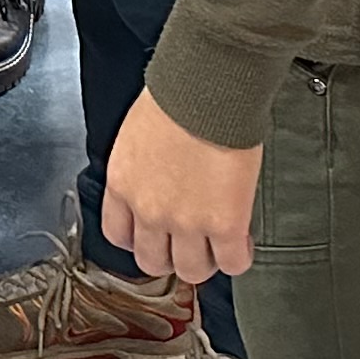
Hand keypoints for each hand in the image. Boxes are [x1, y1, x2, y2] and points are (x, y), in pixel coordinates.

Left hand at [103, 88, 258, 286]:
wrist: (206, 88)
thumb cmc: (177, 96)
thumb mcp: (138, 136)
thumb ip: (143, 170)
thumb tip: (162, 180)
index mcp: (122, 185)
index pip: (118, 235)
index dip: (141, 238)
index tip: (155, 233)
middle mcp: (149, 210)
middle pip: (153, 263)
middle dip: (172, 255)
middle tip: (189, 240)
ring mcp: (186, 222)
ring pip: (192, 271)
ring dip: (206, 259)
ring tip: (217, 243)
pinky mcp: (224, 225)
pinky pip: (232, 263)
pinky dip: (238, 256)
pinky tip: (241, 240)